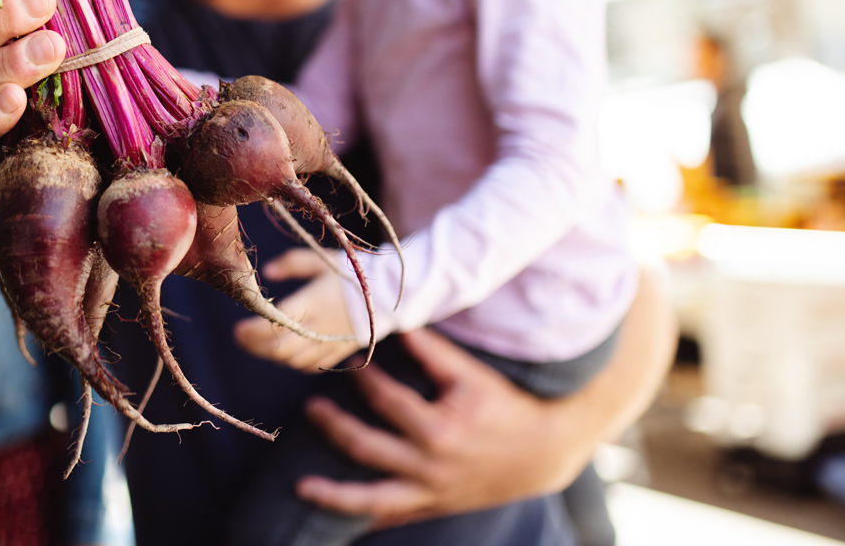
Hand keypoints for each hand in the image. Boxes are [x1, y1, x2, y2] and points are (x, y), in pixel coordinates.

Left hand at [233, 248, 363, 371]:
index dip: (255, 330)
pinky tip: (284, 353)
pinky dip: (293, 362)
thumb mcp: (321, 260)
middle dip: (257, 346)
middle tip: (241, 339)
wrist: (389, 294)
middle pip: (282, 347)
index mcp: (316, 301)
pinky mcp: (339, 351)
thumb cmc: (351, 273)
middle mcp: (322, 326)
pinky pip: (311, 365)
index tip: (238, 330)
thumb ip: (292, 263)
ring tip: (257, 345)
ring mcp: (331, 342)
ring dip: (272, 355)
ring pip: (294, 359)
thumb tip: (267, 272)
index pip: (279, 322)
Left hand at [295, 329, 586, 527]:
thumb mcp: (472, 375)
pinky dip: (367, 521)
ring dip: (333, 494)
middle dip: (333, 426)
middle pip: (366, 447)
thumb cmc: (506, 407)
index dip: (361, 377)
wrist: (544, 454)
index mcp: (440, 428)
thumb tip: (395, 322)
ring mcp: (431, 492)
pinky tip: (341, 523)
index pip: (386, 399)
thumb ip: (432, 350)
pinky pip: (393, 518)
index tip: (343, 360)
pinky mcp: (434, 507)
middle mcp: (431, 465)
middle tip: (310, 406)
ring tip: (301, 486)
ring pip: (372, 499)